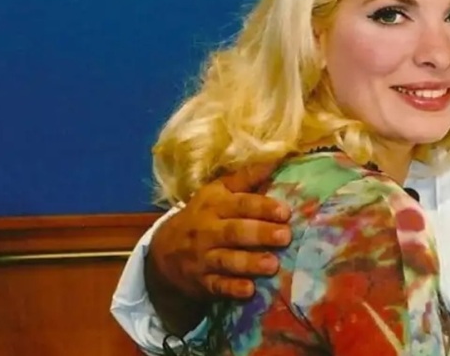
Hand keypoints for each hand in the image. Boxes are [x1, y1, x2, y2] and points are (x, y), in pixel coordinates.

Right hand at [144, 162, 291, 333]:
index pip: (239, 204)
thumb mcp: (217, 192)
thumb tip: (277, 158)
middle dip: (260, 233)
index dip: (262, 207)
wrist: (163, 250)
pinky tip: (249, 290)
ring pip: (226, 260)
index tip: (285, 211)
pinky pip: (216, 287)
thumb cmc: (203, 215)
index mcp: (213, 205)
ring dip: (250, 263)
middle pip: (234, 232)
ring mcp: (202, 258)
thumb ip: (246, 177)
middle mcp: (207, 231)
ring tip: (273, 264)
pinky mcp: (201, 282)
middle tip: (285, 236)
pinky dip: (232, 289)